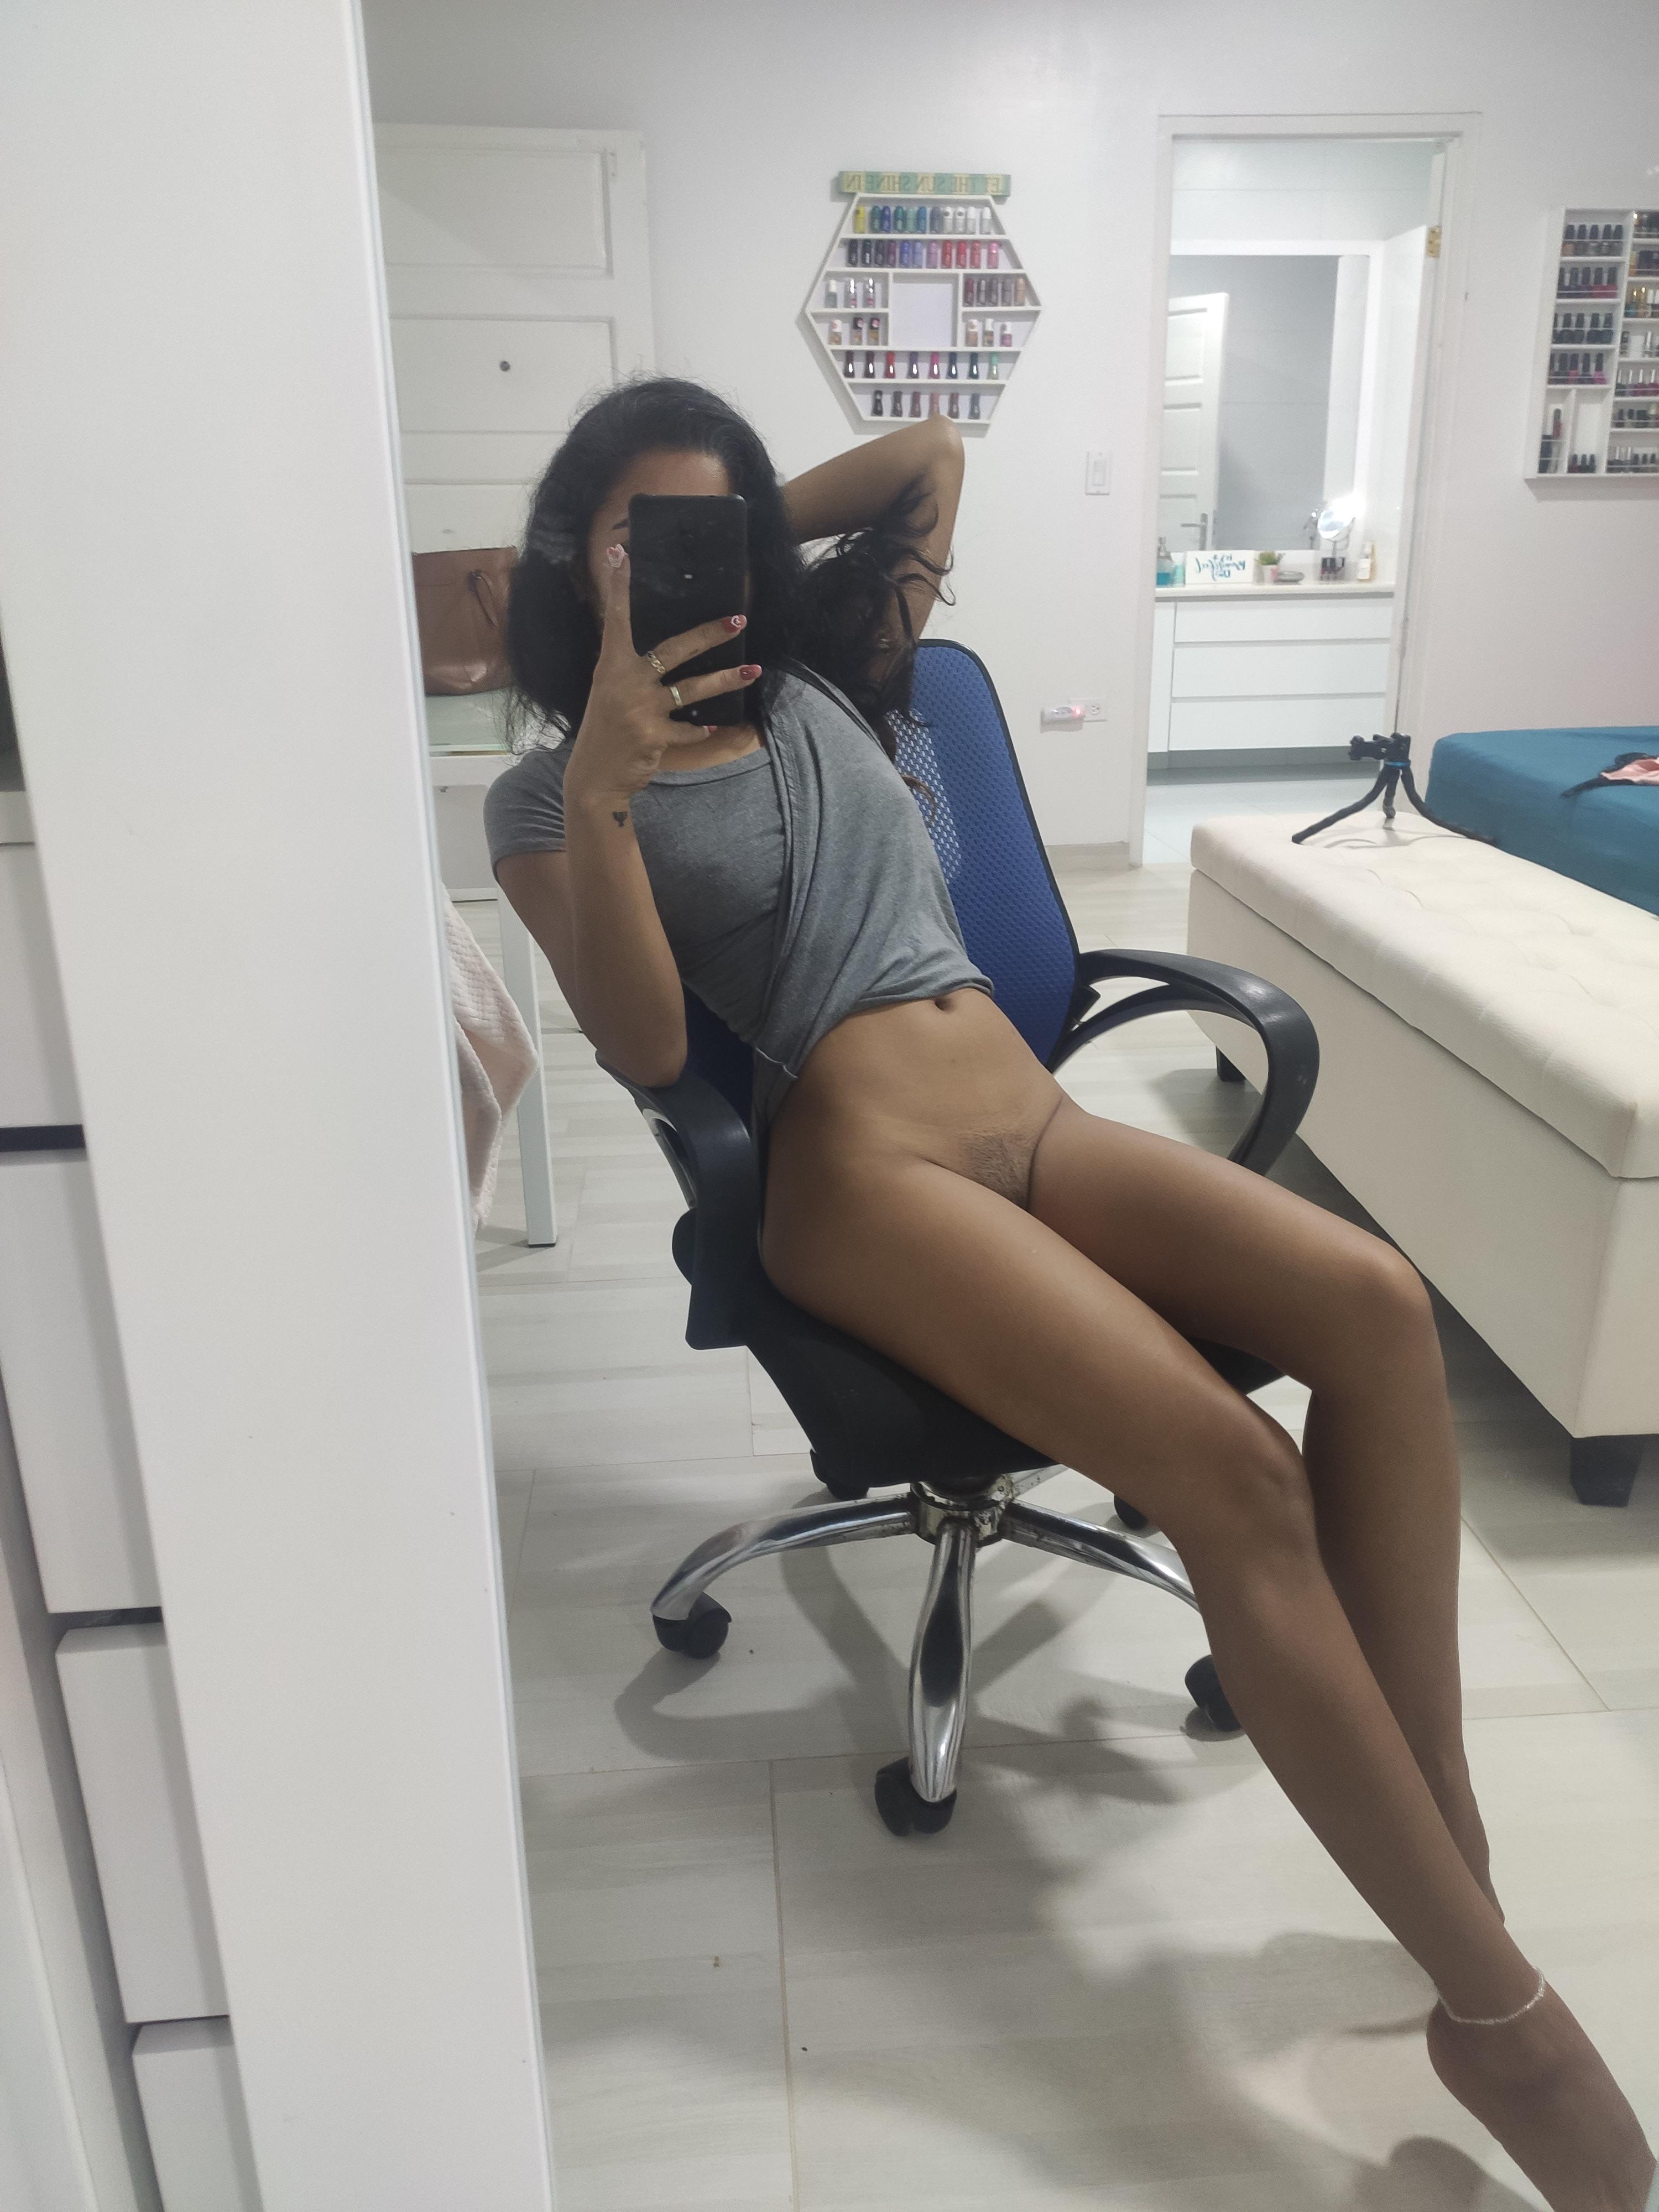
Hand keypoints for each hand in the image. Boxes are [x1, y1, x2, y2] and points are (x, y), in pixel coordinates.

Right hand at [564, 544, 757, 809]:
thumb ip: (629, 670)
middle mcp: (625, 682)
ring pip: (692, 689)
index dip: (620, 587)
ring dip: (726, 680)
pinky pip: (689, 729)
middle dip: (709, 634)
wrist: (595, 777)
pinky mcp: (654, 736)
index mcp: (611, 666)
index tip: (621, 553)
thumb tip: (655, 650)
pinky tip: (714, 729)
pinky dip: (701, 730)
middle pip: (674, 649)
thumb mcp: (609, 692)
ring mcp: (640, 709)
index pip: (617, 619)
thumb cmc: (606, 730)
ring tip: (753, 671)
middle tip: (738, 620)